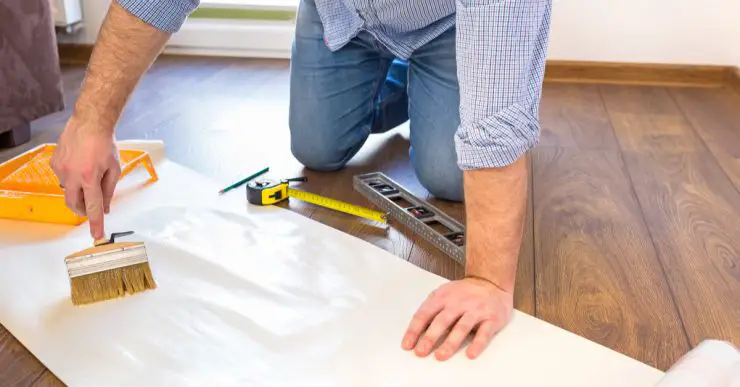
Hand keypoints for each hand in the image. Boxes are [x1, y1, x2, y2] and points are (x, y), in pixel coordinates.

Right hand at [51, 116, 120, 239]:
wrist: (89, 122)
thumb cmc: (105, 143)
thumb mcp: (114, 168)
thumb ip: (109, 190)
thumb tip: (105, 208)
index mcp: (89, 178)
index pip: (92, 207)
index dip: (95, 223)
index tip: (96, 235)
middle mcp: (72, 175)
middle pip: (73, 204)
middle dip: (82, 209)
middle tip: (91, 207)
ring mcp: (60, 169)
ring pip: (68, 190)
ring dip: (78, 190)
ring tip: (89, 174)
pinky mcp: (54, 162)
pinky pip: (63, 178)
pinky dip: (72, 178)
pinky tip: (80, 166)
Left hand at [401, 276, 512, 360]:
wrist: (491, 282)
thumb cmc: (463, 293)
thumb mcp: (443, 294)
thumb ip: (431, 310)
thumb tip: (416, 333)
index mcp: (442, 297)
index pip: (425, 314)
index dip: (414, 330)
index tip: (407, 345)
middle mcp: (459, 302)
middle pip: (442, 320)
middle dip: (430, 337)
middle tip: (421, 352)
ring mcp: (476, 310)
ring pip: (462, 327)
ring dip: (450, 342)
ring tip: (441, 356)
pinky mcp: (492, 318)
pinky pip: (484, 333)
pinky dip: (477, 344)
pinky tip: (470, 354)